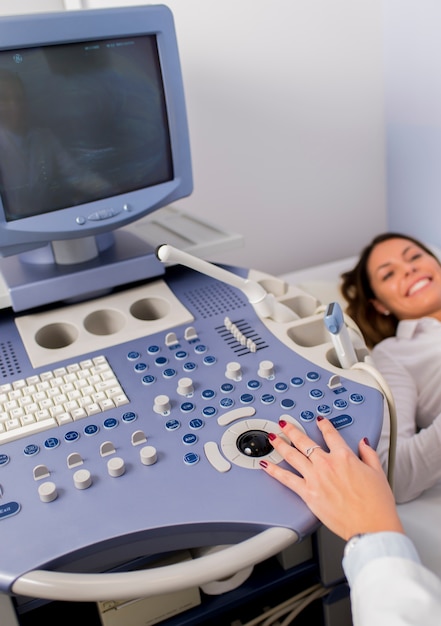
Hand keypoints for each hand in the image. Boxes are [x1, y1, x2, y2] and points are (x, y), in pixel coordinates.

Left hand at [260, 417, 403, 540]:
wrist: (370, 525)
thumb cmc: (376, 504)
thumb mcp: (378, 473)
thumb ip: (369, 454)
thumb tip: (364, 443)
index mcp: (344, 457)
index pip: (331, 435)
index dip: (323, 425)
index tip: (319, 420)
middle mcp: (327, 464)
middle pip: (305, 441)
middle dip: (293, 430)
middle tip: (285, 424)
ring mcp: (315, 478)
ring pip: (292, 455)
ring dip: (280, 444)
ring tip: (273, 437)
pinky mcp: (308, 493)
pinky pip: (286, 479)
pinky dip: (274, 471)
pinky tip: (266, 465)